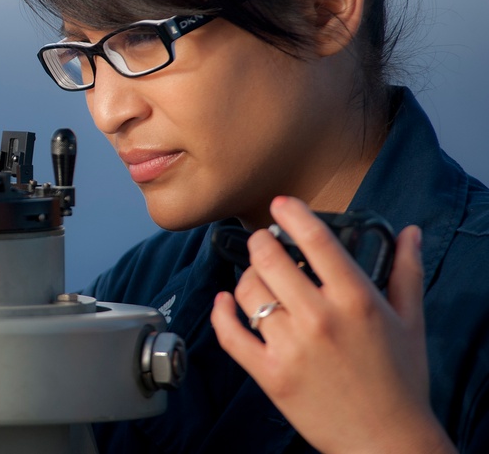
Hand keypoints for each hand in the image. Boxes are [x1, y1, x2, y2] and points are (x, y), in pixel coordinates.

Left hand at [210, 196, 455, 453]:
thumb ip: (405, 271)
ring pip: (248, 292)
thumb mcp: (410, 321)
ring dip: (246, 277)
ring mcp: (291, 347)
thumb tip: (410, 232)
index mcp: (357, 300)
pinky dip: (221, 312)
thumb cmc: (400, 380)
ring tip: (257, 278)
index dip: (292, 214)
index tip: (280, 203)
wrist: (387, 441)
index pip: (316, 240)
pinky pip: (230, 334)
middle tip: (264, 242)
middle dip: (261, 243)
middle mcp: (320, 319)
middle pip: (270, 259)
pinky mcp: (269, 374)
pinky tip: (224, 300)